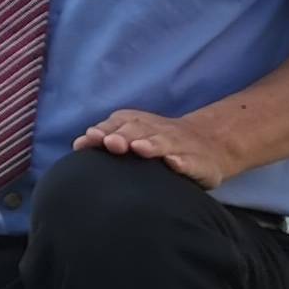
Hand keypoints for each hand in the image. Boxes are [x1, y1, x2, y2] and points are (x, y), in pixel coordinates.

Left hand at [73, 109, 258, 187]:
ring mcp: (179, 145)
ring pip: (164, 143)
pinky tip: (175, 164)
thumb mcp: (133, 135)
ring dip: (151, 145)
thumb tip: (78, 144)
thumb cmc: (158, 142)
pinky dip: (183, 162)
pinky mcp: (199, 162)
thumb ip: (107, 137)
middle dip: (124, 136)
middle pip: (139, 131)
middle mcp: (157, 131)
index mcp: (138, 124)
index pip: (118, 125)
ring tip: (140, 149)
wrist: (210, 142)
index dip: (104, 131)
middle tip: (111, 144)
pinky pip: (190, 161)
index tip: (90, 140)